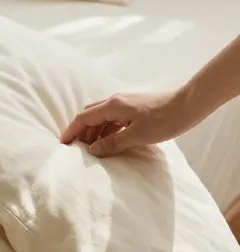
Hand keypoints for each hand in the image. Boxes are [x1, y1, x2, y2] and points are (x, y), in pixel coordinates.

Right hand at [60, 89, 194, 156]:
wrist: (188, 106)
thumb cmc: (164, 120)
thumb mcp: (137, 135)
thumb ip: (113, 143)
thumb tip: (93, 150)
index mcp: (113, 105)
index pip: (84, 117)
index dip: (71, 130)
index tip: (63, 144)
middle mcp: (116, 102)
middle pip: (90, 115)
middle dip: (80, 131)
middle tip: (75, 148)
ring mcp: (126, 104)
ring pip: (102, 118)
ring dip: (94, 132)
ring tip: (91, 149)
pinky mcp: (134, 109)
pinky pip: (114, 120)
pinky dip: (107, 131)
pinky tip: (109, 143)